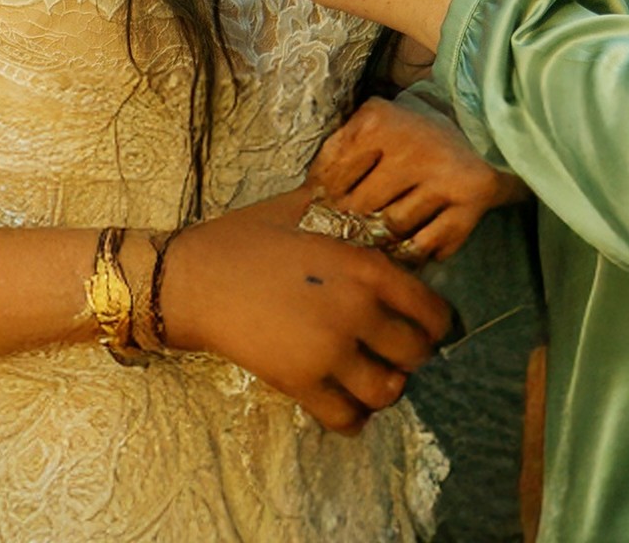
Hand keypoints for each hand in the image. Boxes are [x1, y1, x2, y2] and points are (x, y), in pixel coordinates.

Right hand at [161, 185, 450, 432]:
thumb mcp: (304, 211)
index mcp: (364, 265)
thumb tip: (374, 215)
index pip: (431, 310)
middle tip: (392, 349)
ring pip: (388, 392)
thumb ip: (346, 215)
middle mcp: (357, 310)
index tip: (422, 324)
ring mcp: (330, 351)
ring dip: (384, 387)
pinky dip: (352, 416)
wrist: (194, 278)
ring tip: (368, 374)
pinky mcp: (301, 383)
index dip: (434, 322)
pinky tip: (341, 397)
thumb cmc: (247, 238)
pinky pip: (348, 419)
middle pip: (416, 355)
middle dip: (410, 355)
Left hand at [311, 98, 527, 262]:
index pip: (333, 174)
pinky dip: (412, 253)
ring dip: (379, 241)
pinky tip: (406, 249)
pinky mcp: (469, 203)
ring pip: (391, 229)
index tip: (319, 211)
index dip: (321, 199)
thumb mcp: (374, 120)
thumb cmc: (414, 129)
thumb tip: (308, 196)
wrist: (483, 126)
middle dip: (347, 224)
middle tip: (342, 235)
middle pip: (359, 207)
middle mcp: (410, 148)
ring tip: (373, 243)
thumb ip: (340, 148)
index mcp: (379, 123)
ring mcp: (442, 177)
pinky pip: (426, 246)